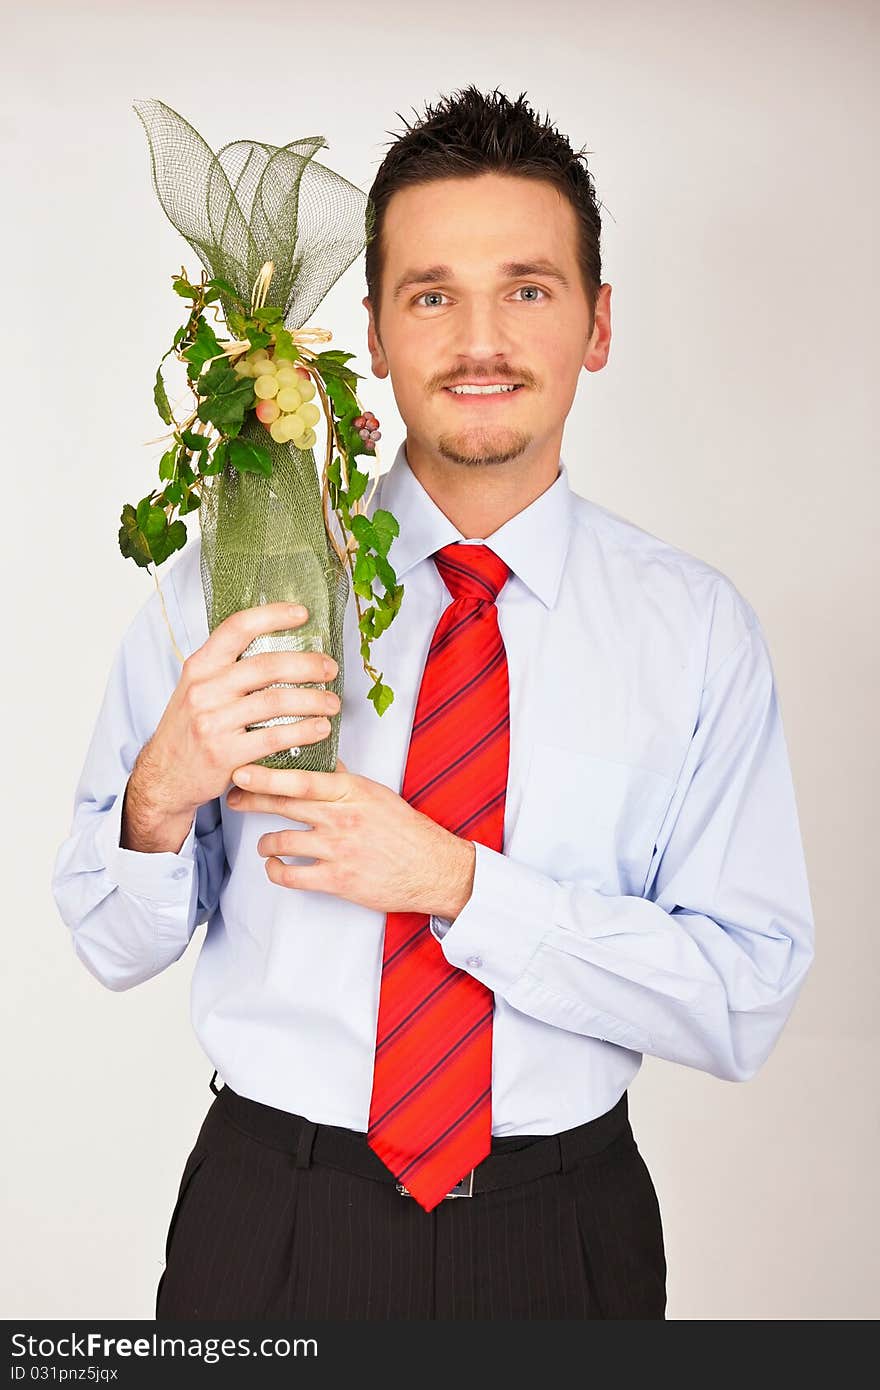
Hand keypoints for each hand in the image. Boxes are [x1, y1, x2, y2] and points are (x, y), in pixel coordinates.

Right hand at [136, 603, 339, 818]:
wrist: (164, 775)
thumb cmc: (188, 728)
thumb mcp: (196, 688)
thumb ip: (226, 667)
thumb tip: (275, 642)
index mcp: (200, 666)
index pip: (237, 627)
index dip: (272, 615)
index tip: (302, 613)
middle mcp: (204, 690)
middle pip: (267, 666)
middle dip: (307, 665)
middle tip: (330, 669)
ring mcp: (213, 722)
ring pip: (276, 701)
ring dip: (313, 700)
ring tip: (332, 703)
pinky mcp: (225, 754)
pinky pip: (274, 738)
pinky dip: (303, 732)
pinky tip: (319, 729)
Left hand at [226, 757, 475, 917]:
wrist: (432, 867)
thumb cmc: (404, 830)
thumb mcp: (376, 794)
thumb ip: (344, 780)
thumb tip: (320, 761)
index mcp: (352, 792)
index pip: (301, 779)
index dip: (267, 775)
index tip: (242, 770)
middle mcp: (342, 818)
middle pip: (284, 805)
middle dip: (251, 799)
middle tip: (233, 797)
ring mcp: (339, 850)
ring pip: (282, 841)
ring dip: (265, 842)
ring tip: (263, 843)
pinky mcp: (338, 880)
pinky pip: (292, 876)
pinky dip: (277, 871)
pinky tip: (277, 867)